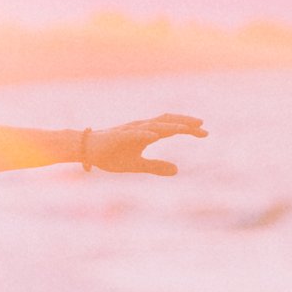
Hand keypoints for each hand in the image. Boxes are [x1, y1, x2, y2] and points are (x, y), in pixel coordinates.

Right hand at [87, 113, 206, 175]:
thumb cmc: (110, 155)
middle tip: (203, 126)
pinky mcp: (119, 136)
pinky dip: (145, 133)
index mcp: (147, 134)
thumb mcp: (137, 165)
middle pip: (167, 122)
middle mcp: (141, 128)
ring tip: (185, 129)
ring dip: (170, 126)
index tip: (205, 134)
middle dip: (185, 123)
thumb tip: (177, 170)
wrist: (86, 150)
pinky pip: (134, 134)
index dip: (189, 130)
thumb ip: (156, 166)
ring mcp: (130, 131)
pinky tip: (156, 136)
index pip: (172, 128)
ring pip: (153, 126)